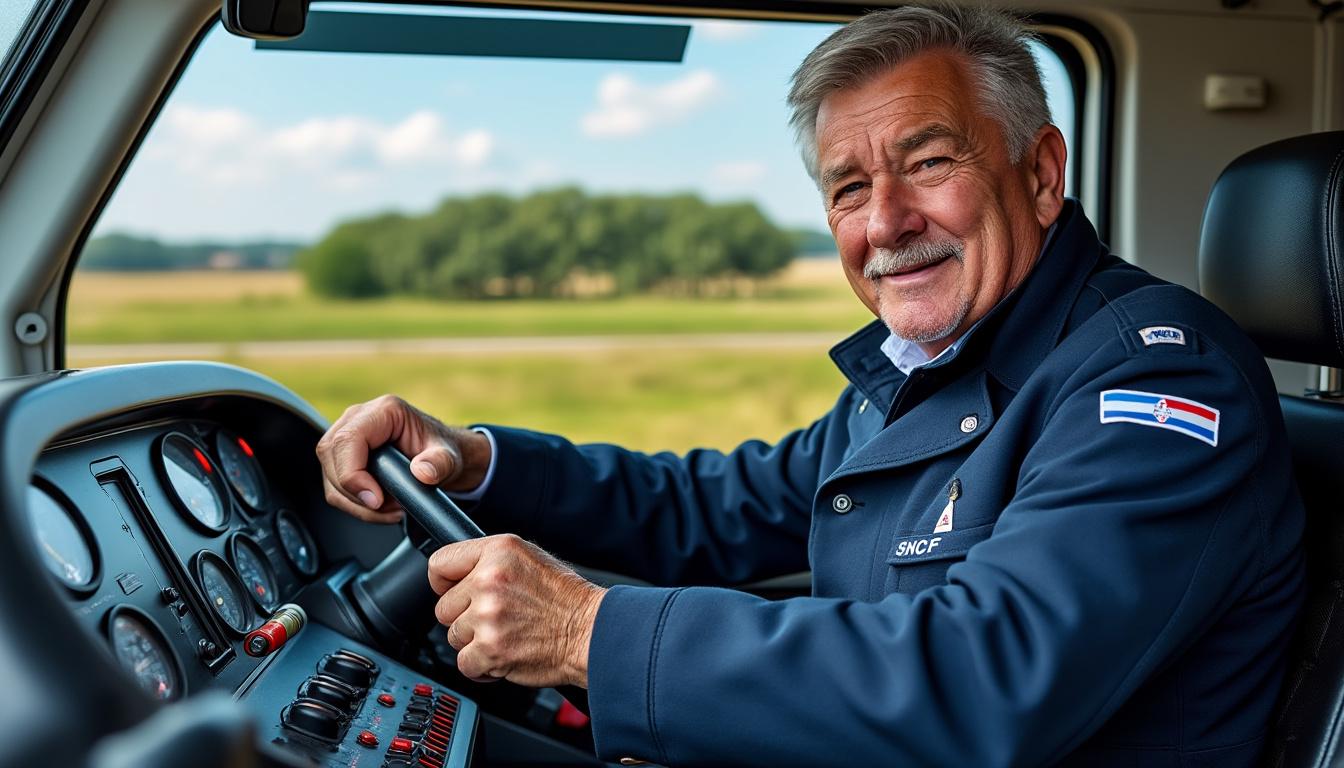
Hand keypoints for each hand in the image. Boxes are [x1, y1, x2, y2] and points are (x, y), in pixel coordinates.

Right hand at [316, 394, 492, 522]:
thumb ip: (441, 464)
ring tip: (390, 508)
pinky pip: (335, 486)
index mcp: (384, 411)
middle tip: (388, 507)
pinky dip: (355, 505)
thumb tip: (423, 472)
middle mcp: (358, 418)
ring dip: (356, 503)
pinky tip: (381, 507)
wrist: (438, 456)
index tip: (375, 499)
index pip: (348, 439)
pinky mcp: (341, 457)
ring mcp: (345, 436)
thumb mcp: (450, 457)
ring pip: (329, 476)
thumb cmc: (440, 450)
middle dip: (355, 493)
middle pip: (331, 457)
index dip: (353, 473)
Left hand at [429, 534, 605, 687]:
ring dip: (475, 643)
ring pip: (454, 637)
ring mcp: (488, 616)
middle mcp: (489, 580)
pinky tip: (504, 655)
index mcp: (497, 552)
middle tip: (495, 619)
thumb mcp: (529, 558)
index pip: (440, 564)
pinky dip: (482, 666)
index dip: (443, 583)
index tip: (451, 592)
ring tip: (506, 635)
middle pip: (443, 608)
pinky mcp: (490, 649)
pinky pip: (464, 663)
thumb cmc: (566, 598)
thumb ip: (489, 562)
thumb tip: (455, 577)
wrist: (590, 630)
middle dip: (465, 618)